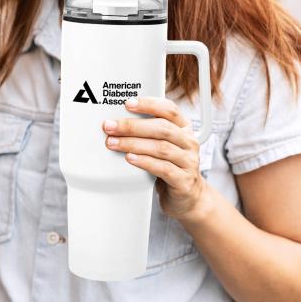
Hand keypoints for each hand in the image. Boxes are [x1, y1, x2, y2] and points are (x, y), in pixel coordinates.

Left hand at [101, 96, 207, 221]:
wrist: (187, 197)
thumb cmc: (170, 167)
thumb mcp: (163, 145)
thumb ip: (149, 133)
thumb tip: (117, 122)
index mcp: (184, 128)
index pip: (169, 110)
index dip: (149, 104)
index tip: (127, 104)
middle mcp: (189, 142)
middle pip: (162, 128)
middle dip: (133, 126)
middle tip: (111, 127)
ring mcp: (189, 162)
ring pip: (161, 148)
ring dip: (134, 144)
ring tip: (113, 143)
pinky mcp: (184, 180)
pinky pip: (163, 168)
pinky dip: (145, 162)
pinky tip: (130, 159)